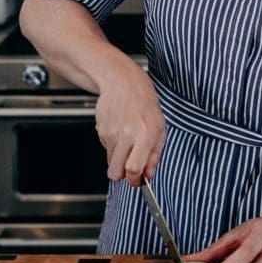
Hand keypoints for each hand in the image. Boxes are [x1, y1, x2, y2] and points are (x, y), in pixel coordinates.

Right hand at [94, 61, 165, 183]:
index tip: (138, 180)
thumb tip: (149, 175)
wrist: (122, 81)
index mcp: (146, 133)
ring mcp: (112, 132)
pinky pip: (106, 149)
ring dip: (118, 159)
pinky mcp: (101, 130)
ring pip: (110, 163)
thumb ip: (155, 154)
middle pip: (116, 172)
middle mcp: (128, 133)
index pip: (133, 168)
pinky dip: (113, 147)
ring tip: (128, 142)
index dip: (134, 181)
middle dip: (123, 175)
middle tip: (131, 166)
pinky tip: (120, 131)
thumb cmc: (145, 103)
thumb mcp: (160, 127)